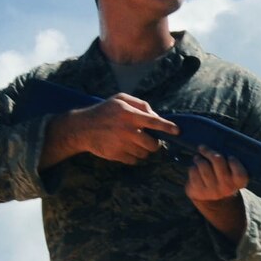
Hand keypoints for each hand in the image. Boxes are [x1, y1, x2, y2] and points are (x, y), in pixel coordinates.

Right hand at [45, 94, 179, 165]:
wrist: (82, 128)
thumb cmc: (104, 111)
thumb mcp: (120, 99)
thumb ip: (140, 104)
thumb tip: (155, 115)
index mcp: (129, 115)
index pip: (154, 122)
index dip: (167, 127)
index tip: (177, 131)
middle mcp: (127, 130)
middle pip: (153, 144)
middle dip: (154, 144)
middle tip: (148, 140)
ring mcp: (122, 144)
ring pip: (144, 154)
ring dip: (143, 150)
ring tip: (133, 143)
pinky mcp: (116, 155)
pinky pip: (134, 161)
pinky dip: (134, 157)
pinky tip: (126, 148)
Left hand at [186, 150, 248, 238]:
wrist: (213, 200)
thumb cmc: (223, 177)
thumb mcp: (231, 172)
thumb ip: (229, 161)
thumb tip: (216, 143)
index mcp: (238, 182)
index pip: (240, 174)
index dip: (235, 163)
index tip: (230, 157)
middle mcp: (226, 188)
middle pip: (218, 161)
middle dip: (209, 152)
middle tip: (203, 148)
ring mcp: (212, 191)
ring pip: (203, 166)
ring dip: (199, 159)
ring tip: (198, 158)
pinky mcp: (199, 192)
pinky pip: (193, 172)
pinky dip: (193, 167)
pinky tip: (195, 168)